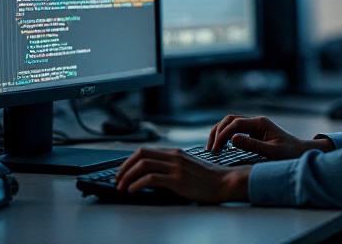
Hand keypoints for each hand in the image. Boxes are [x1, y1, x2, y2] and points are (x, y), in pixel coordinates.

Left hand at [114, 147, 249, 203]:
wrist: (225, 183)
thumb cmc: (208, 179)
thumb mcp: (188, 168)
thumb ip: (172, 167)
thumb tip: (154, 175)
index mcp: (175, 153)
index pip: (145, 151)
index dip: (129, 161)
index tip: (122, 172)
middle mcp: (173, 157)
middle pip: (140, 155)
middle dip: (124, 167)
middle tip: (117, 179)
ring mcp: (175, 167)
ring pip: (143, 165)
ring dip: (127, 176)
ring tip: (121, 187)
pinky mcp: (177, 180)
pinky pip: (151, 178)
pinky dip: (137, 184)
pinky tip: (133, 190)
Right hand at [207, 115, 332, 159]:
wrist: (300, 152)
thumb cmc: (289, 153)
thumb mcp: (271, 152)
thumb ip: (252, 145)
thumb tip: (232, 140)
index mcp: (261, 123)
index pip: (235, 124)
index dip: (223, 135)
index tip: (216, 148)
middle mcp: (256, 121)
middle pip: (230, 120)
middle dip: (218, 132)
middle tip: (212, 149)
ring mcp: (255, 126)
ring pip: (231, 123)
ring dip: (220, 133)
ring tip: (212, 148)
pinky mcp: (254, 132)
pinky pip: (235, 130)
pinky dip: (226, 136)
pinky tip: (221, 146)